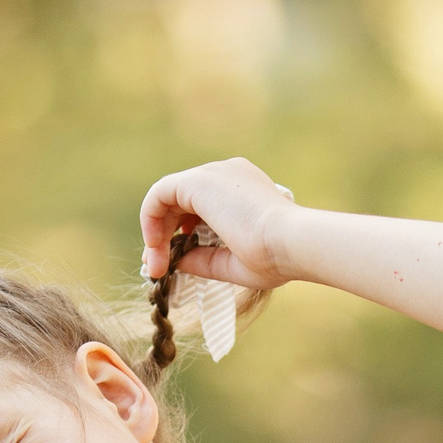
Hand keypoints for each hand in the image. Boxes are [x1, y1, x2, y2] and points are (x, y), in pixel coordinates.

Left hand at [139, 158, 299, 289]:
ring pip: (168, 197)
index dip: (180, 234)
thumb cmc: (276, 257)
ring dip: (156, 232)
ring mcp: (213, 173)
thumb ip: (203, 260)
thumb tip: (175, 262)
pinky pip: (160, 193)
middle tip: (157, 269)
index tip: (173, 263)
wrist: (292, 243)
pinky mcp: (198, 180)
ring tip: (157, 265)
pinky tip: (155, 245)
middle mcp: (227, 175)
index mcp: (242, 190)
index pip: (200, 207)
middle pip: (180, 202)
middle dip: (163, 236)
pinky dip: (150, 218)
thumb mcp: (234, 264)